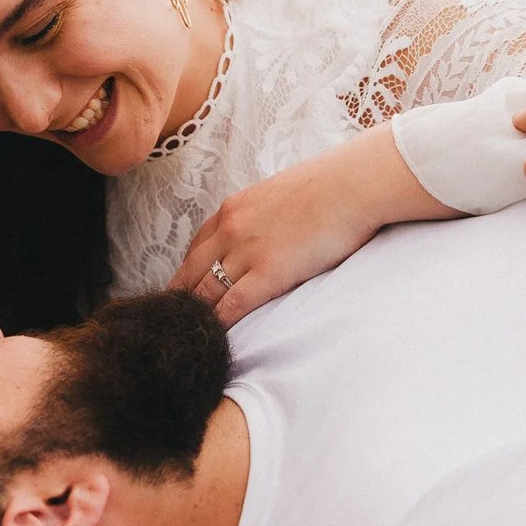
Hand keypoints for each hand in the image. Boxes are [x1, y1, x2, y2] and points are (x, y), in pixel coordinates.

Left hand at [171, 129, 436, 325]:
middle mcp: (230, 229)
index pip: (195, 247)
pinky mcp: (267, 273)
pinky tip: (212, 340)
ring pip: (204, 292)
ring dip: (194, 316)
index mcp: (233, 209)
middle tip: (171, 322)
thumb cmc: (330, 187)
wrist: (354, 185)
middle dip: (178, 299)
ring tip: (187, 337)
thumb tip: (270, 230)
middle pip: (190, 272)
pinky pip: (231, 306)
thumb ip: (264, 216)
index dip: (187, 274)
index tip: (183, 293)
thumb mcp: (281, 194)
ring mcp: (246, 251)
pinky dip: (218, 324)